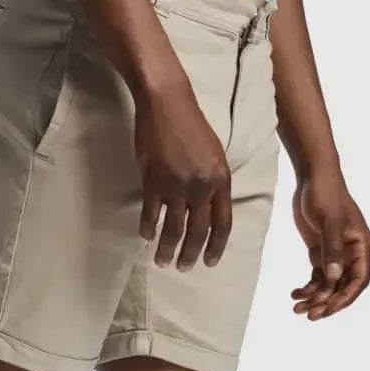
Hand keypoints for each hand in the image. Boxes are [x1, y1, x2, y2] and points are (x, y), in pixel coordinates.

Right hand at [135, 82, 231, 269]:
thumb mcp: (214, 153)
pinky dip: (148, 228)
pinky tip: (146, 236)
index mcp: (221, 179)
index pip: (223, 223)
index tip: (210, 262)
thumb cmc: (190, 124)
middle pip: (198, 232)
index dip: (216, 247)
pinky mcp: (154, 181)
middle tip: (184, 268)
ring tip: (162, 261)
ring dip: (167, 249)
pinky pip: (151, 214)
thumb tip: (208, 209)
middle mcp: (202, 186)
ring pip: (174, 229)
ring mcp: (177, 185)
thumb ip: (214, 181)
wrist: (166, 101)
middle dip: (191, 255)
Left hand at [291, 170, 369, 318]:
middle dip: (327, 302)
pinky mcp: (321, 252)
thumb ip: (331, 249)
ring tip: (296, 307)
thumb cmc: (326, 195)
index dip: (345, 298)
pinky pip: (318, 277)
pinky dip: (307, 288)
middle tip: (309, 314)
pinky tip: (294, 293)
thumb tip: (334, 278)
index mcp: (361, 246)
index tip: (328, 309)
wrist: (313, 178)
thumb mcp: (329, 222)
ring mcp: (336, 254)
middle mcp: (351, 253)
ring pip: (329, 285)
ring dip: (315, 298)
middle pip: (343, 287)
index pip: (359, 280)